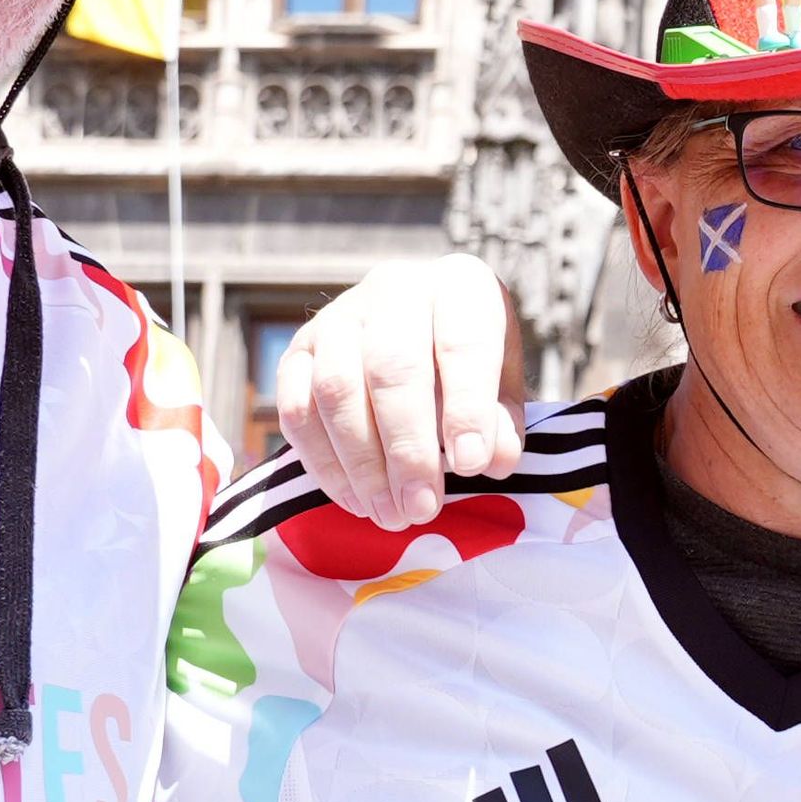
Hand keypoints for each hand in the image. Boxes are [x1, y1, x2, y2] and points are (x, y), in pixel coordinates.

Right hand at [282, 254, 519, 528]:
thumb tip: (488, 461)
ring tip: (390, 515)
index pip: (461, 343)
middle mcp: (394, 289)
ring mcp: (338, 317)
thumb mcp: (504, 389)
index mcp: (458, 286)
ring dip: (361, 464)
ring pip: (336, 389)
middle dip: (406, 448)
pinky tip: (354, 500)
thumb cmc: (470, 369)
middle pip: (390, 368)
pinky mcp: (299, 352)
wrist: (420, 337)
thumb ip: (501, 424)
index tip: (471, 466)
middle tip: (422, 508)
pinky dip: (322, 462)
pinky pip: (296, 409)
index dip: (466, 407)